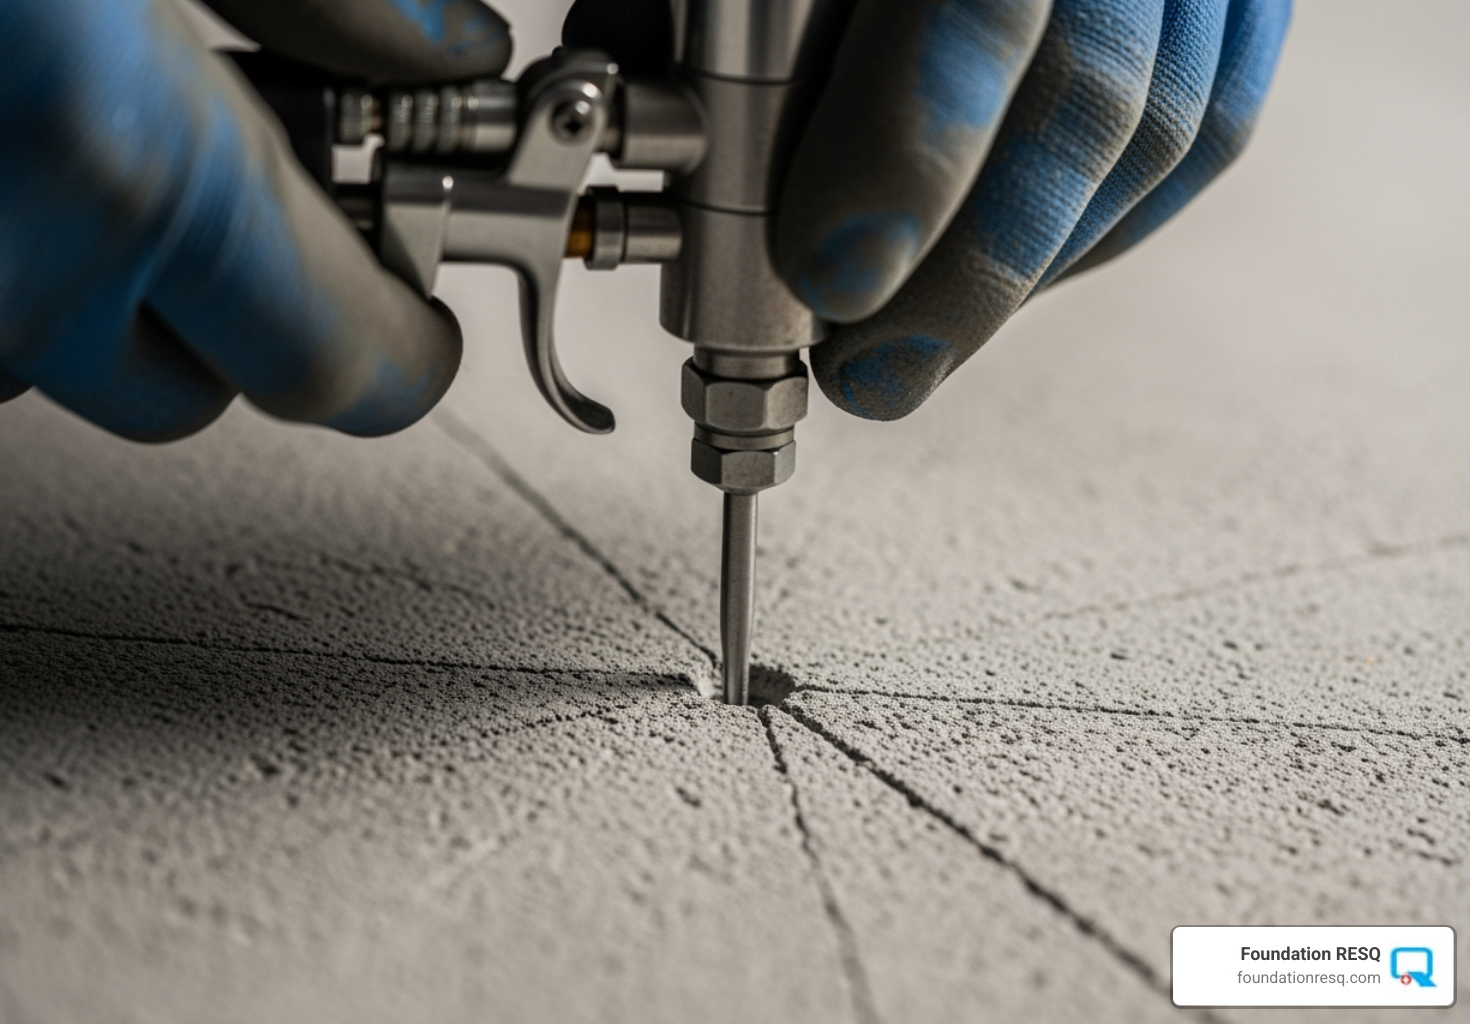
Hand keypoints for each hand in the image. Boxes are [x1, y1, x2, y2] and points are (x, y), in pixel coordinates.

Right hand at [0, 0, 508, 440]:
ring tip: (83, 152)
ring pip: (61, 372)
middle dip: (244, 315)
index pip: (339, 369)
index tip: (423, 333)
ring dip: (103, 297)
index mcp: (130, 161)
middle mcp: (7, 266)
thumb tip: (443, 53)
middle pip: (199, 396)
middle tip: (240, 200)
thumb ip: (325, 2)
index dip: (404, 358)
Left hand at [568, 0, 1291, 419]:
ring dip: (1026, 271)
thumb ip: (703, 4)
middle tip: (869, 375)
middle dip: (968, 276)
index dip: (908, 161)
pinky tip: (1014, 273)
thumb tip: (658, 120)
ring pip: (1159, 135)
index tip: (830, 277)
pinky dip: (1095, 228)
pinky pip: (1204, 128)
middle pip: (1090, 102)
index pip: (979, 14)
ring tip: (918, 342)